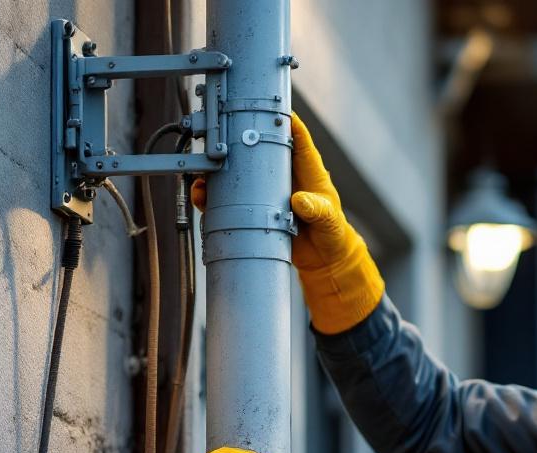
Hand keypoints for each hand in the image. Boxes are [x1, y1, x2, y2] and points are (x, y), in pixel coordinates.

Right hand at [190, 114, 384, 333]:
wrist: (323, 260)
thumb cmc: (332, 234)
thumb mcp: (329, 221)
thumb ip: (318, 211)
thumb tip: (299, 201)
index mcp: (308, 170)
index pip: (297, 137)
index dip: (285, 119)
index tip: (269, 107)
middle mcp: (284, 175)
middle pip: (259, 149)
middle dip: (238, 141)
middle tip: (220, 139)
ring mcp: (267, 191)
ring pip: (239, 172)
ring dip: (219, 172)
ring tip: (205, 178)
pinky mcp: (255, 209)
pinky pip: (231, 199)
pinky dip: (215, 198)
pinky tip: (204, 199)